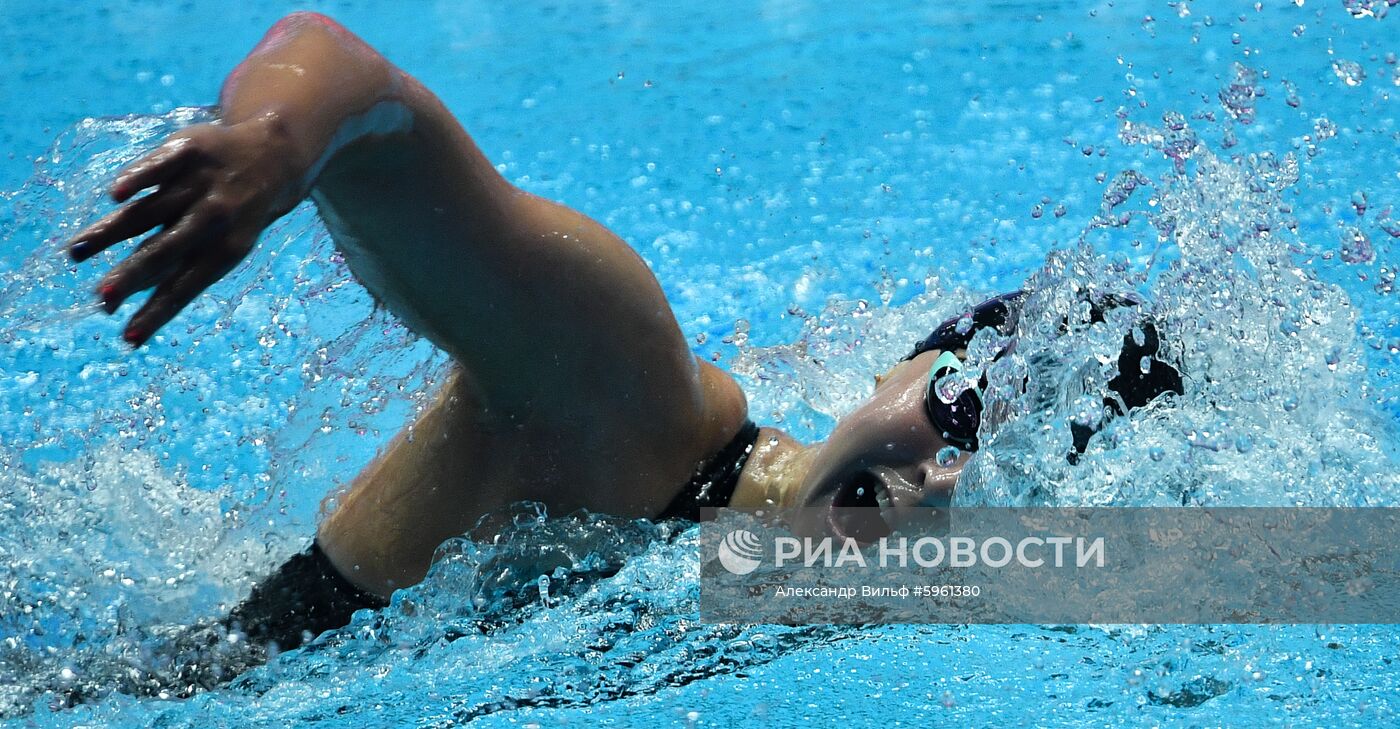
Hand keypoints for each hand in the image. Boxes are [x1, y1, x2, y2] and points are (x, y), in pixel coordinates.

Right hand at [68, 116, 302, 346]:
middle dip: (132, 277)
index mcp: (224, 250)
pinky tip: (116, 194)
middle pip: (163, 251)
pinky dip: (138, 178)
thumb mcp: (223, 242)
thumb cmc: (234, 213)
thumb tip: (130, 294)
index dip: (156, 312)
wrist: (274, 157)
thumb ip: (179, 263)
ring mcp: (201, 184)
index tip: (128, 338)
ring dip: (111, 233)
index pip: (183, 287)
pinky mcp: (190, 150)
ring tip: (77, 253)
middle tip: (101, 299)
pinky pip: (160, 166)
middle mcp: (213, 218)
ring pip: (149, 211)